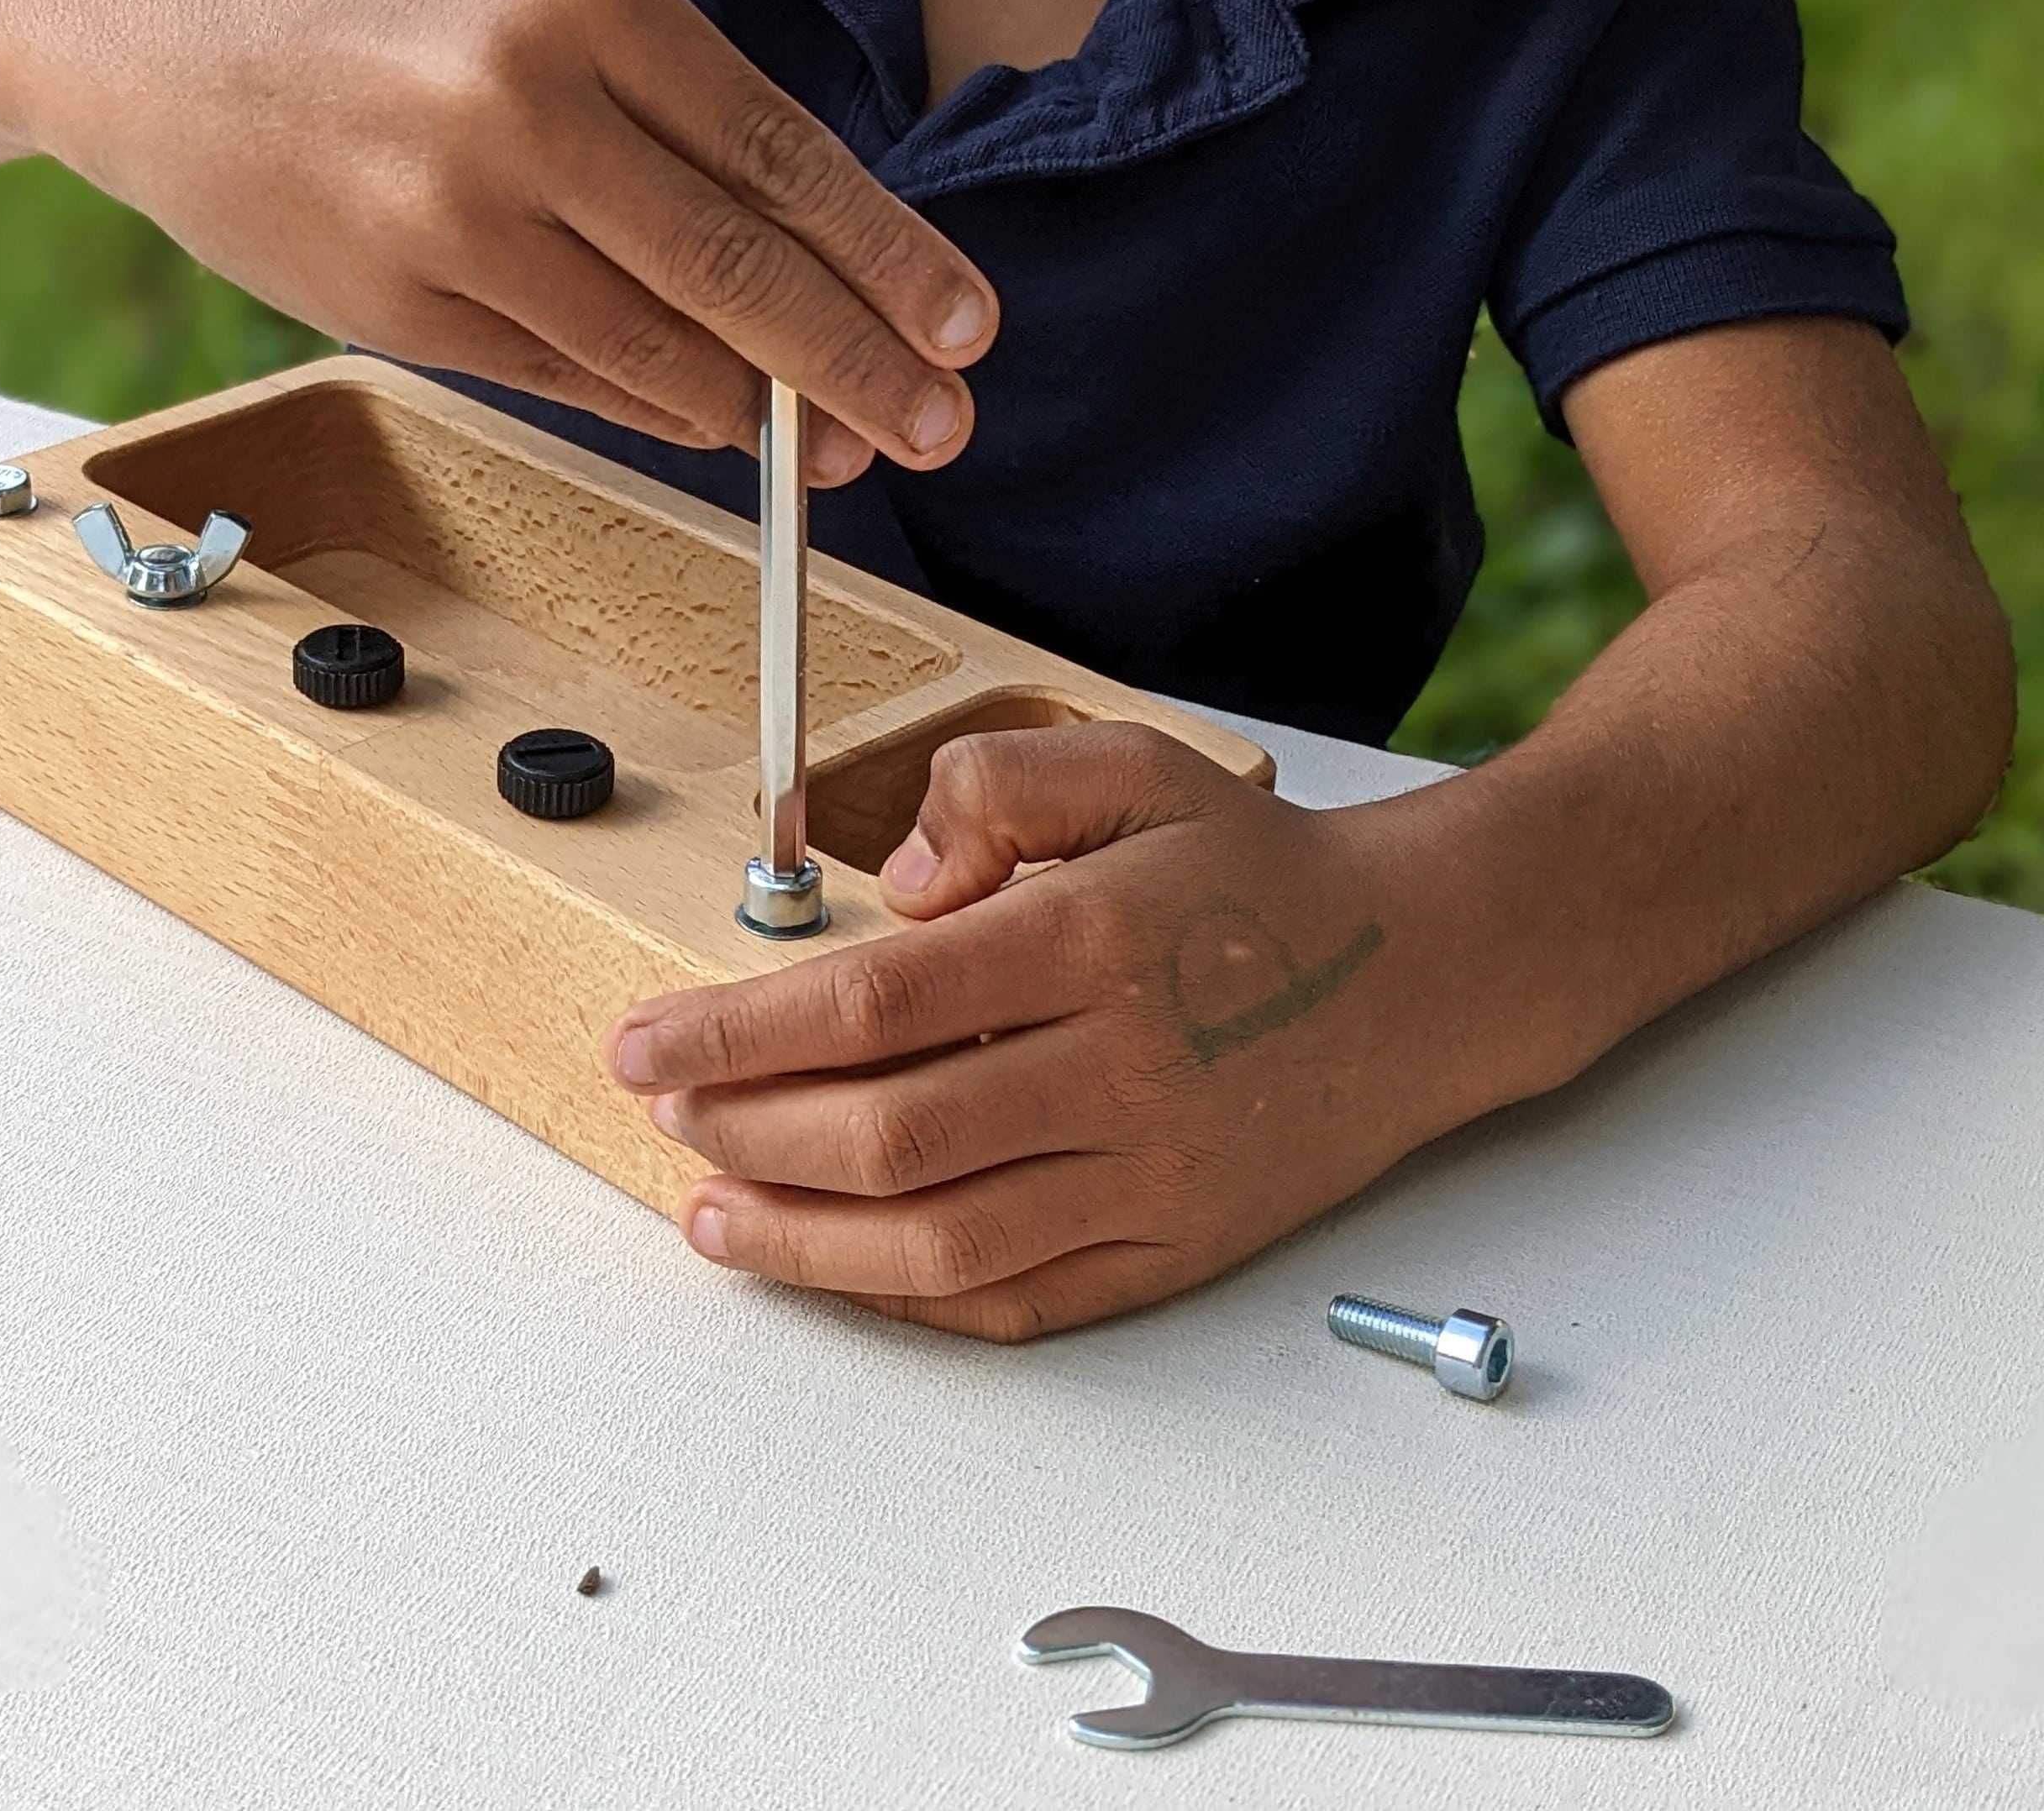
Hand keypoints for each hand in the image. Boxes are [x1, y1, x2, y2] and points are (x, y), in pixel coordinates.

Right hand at [51, 0, 997, 483]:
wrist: (140, 16)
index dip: (890, 259)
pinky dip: (652, 408)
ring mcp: (450, 211)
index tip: (969, 331)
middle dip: (858, 365)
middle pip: (739, 265)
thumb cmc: (374, 18)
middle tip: (941, 428)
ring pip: (656, 344)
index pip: (782, 153)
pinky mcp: (389, 302)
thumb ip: (664, 133)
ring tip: (837, 450)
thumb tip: (807, 283)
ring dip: (762, 410)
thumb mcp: (533, 9)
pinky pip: (561, 378)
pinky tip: (712, 424)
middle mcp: (525, 100)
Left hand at [606, 724, 1468, 1339]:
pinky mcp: (1173, 1246)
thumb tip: (895, 892)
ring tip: (712, 1215)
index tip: (648, 1044)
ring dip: (802, 1239)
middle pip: (888, 1133)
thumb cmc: (1260, 876)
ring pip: (939, 1239)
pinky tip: (836, 1269)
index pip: (875, 1006)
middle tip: (668, 1115)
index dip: (737, 1034)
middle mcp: (1120, 1072)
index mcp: (1094, 944)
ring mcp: (1150, 1175)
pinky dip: (910, 1300)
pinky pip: (1021, 1299)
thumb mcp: (1134, 770)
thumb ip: (995, 792)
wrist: (1423, 978)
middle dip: (746, 1133)